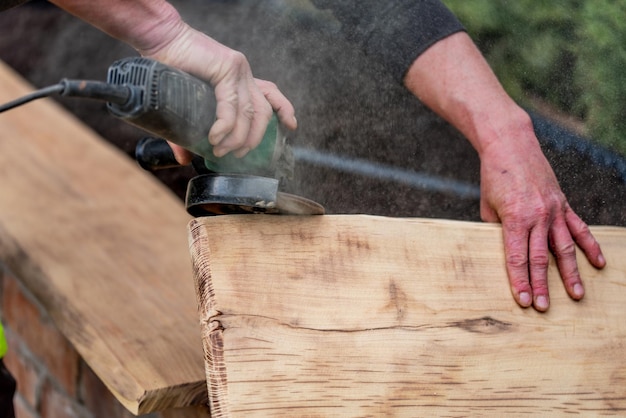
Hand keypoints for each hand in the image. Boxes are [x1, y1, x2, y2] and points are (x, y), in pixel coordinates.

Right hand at [142, 26, 296, 164]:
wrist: (159, 38)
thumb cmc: (169, 67)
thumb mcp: (185, 105)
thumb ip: (187, 132)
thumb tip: (184, 158)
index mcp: (239, 79)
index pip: (270, 93)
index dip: (283, 109)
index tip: (292, 126)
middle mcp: (243, 74)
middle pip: (263, 111)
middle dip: (255, 137)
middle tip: (239, 154)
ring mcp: (237, 70)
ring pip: (249, 112)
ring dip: (237, 137)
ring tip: (221, 150)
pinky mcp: (226, 68)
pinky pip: (231, 105)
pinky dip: (224, 125)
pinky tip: (214, 137)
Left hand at [403, 32, 605, 309]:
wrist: (511, 144)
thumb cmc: (493, 177)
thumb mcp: (487, 206)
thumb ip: (495, 230)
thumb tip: (502, 252)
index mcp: (514, 218)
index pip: (517, 257)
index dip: (520, 281)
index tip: (523, 301)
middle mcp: (538, 215)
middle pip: (541, 257)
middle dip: (542, 285)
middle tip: (544, 308)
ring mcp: (553, 209)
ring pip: (565, 247)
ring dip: (571, 273)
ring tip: (577, 295)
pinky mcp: (563, 203)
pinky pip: (579, 228)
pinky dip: (590, 247)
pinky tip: (599, 264)